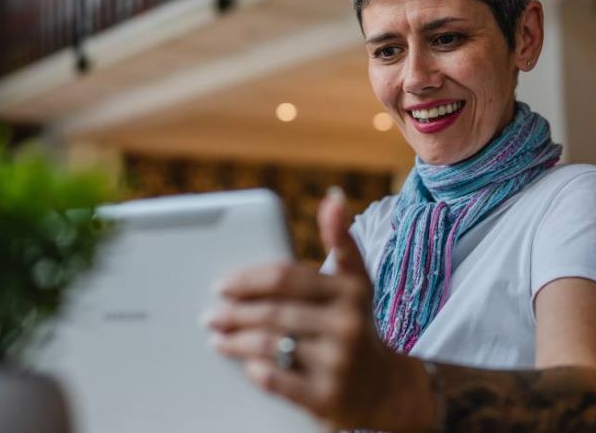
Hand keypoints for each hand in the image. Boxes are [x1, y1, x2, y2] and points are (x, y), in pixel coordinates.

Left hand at [205, 188, 434, 430]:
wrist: (384, 388)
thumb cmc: (355, 324)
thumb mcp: (356, 282)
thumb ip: (340, 241)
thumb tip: (334, 197)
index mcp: (350, 290)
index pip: (287, 277)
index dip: (249, 279)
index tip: (223, 283)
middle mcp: (347, 325)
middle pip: (274, 312)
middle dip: (235, 312)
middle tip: (212, 312)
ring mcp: (338, 363)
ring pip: (272, 345)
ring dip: (236, 340)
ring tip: (218, 336)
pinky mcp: (326, 397)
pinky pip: (280, 381)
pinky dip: (257, 370)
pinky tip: (243, 364)